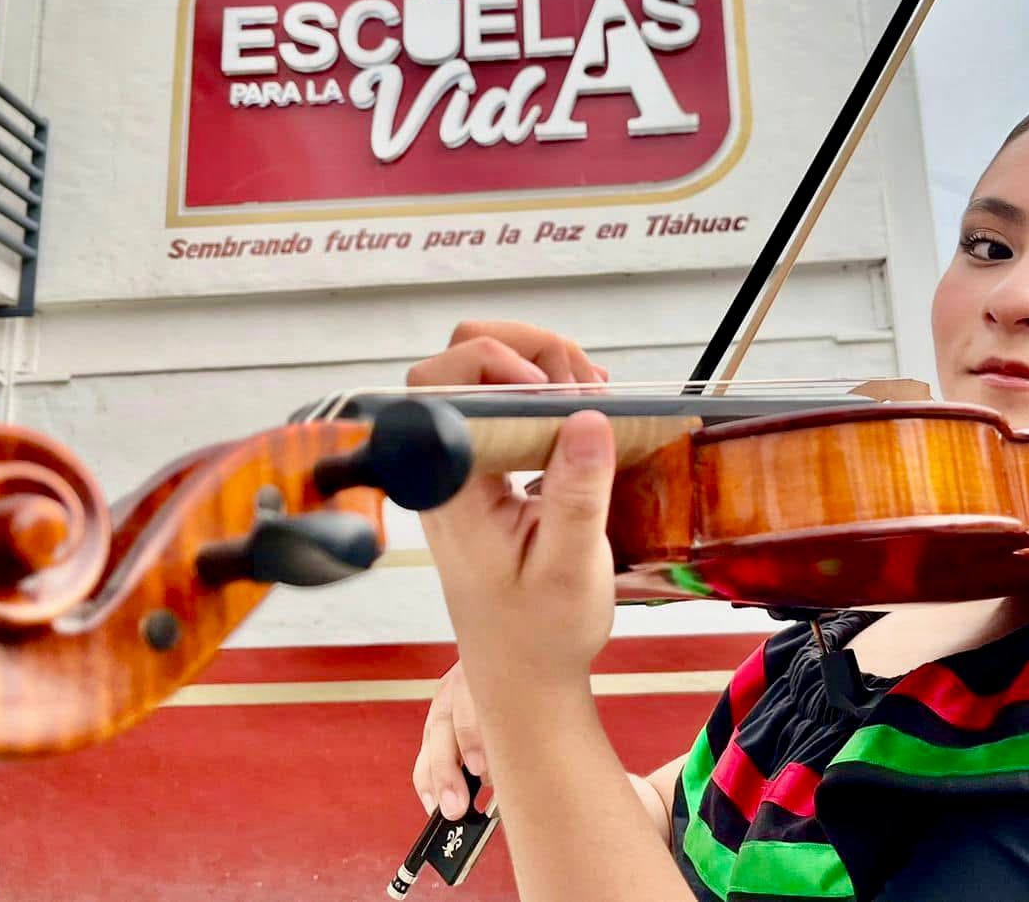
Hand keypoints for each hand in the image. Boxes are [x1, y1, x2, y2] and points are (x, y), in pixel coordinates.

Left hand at [404, 320, 612, 815]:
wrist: (525, 676)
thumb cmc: (541, 635)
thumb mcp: (571, 569)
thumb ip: (577, 494)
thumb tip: (588, 418)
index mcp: (449, 489)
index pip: (435, 388)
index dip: (491, 366)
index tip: (553, 391)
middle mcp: (446, 467)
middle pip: (458, 360)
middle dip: (528, 351)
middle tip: (585, 387)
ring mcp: (464, 464)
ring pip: (485, 374)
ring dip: (544, 368)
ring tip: (593, 399)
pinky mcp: (487, 467)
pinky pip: (507, 403)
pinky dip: (548, 391)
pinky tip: (586, 412)